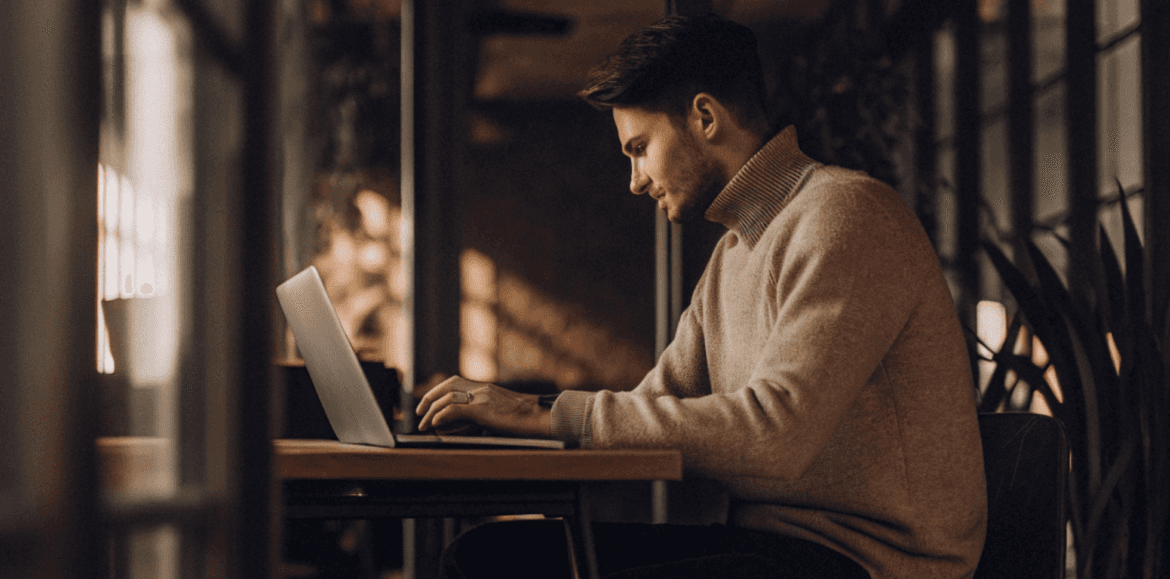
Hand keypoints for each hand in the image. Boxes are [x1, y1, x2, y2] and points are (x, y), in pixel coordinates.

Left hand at [415, 376, 551, 437]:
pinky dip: (442, 416)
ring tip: (424, 425)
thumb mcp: (504, 413)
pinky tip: (436, 424)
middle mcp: (482, 389)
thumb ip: (487, 414)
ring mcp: (482, 397)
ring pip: (447, 398)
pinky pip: (455, 410)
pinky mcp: (483, 409)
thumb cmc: (528, 419)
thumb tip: (470, 425)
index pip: (455, 383)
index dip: (439, 391)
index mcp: (487, 388)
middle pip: (448, 386)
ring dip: (432, 412)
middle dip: (429, 397)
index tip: (428, 403)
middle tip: (419, 412)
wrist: (542, 417)